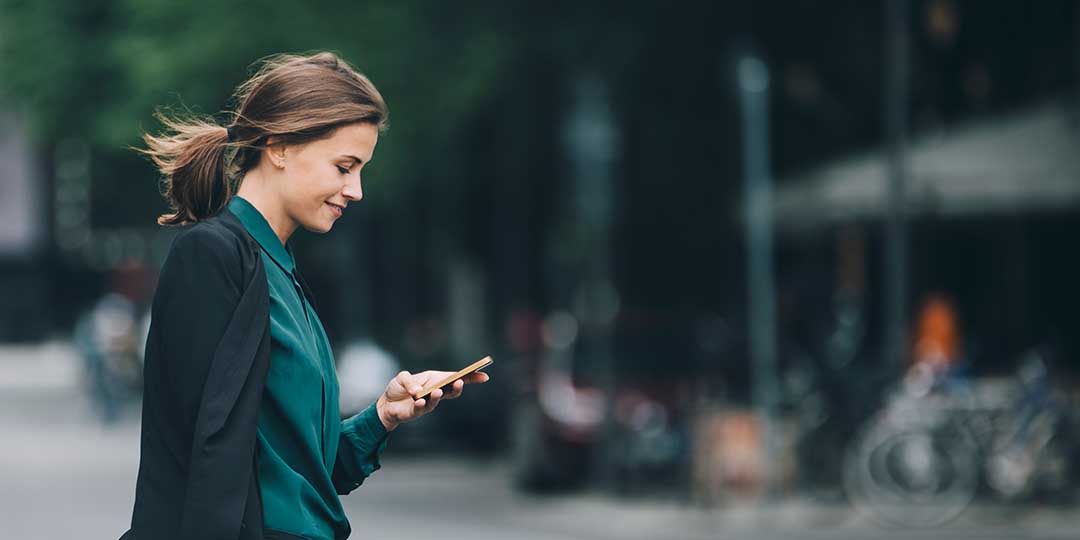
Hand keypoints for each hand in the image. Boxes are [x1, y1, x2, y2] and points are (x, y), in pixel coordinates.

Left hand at [375, 369, 490, 430]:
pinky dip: (420, 404)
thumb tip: (417, 392)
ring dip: (439, 396)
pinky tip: (418, 400)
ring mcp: (427, 403)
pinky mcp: (417, 411)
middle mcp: (435, 391)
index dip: (471, 377)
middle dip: (458, 387)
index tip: (484, 376)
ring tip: (437, 391)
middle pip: (452, 390)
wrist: (385, 404)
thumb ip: (408, 381)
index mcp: (435, 379)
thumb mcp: (401, 378)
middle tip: (460, 382)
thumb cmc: (398, 388)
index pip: (455, 377)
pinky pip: (421, 408)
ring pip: (438, 400)